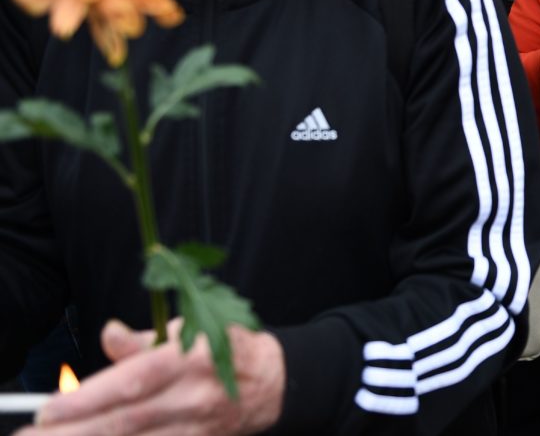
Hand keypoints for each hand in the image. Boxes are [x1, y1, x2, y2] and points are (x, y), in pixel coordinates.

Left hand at [19, 319, 284, 435]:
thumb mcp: (192, 328)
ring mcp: (196, 427)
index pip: (133, 381)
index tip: (50, 409)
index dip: (89, 399)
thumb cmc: (227, 346)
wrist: (275, 382)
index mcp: (190, 359)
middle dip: (74, 433)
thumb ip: (143, 340)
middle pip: (126, 422)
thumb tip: (108, 333)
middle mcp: (193, 397)